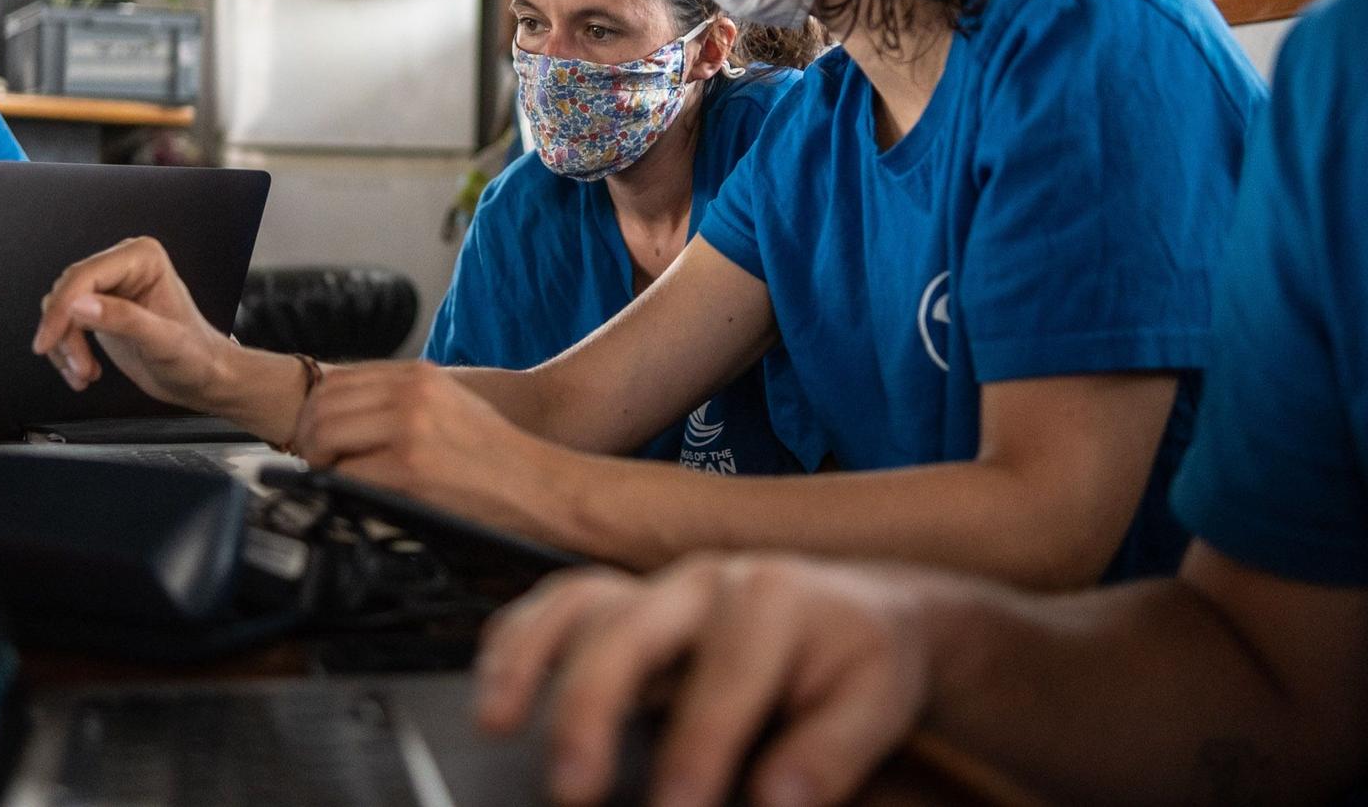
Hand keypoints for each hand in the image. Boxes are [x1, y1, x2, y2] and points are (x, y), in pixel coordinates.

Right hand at [33, 236, 234, 413]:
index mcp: (143, 258)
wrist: (203, 378)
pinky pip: (64, 324)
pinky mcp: (100, 310)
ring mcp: (110, 287)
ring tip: (84, 373)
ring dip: (64, 346)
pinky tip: (83, 371)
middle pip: (68, 292)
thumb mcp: (163, 341)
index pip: (85, 276)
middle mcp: (124, 266)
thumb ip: (123, 320)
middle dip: (65, 333)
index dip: (61, 309)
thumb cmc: (197, 357)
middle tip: (77, 366)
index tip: (49, 340)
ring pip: (61, 310)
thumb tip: (81, 306)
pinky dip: (66, 351)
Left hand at [292, 360, 556, 531]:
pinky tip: (354, 497)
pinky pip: (346, 475)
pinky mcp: (409, 469)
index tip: (319, 435)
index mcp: (420, 375)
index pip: (339, 378)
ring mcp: (409, 429)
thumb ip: (404, 400)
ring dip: (318, 461)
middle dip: (309, 436)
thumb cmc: (497, 456)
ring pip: (325, 434)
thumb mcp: (451, 404)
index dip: (317, 409)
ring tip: (331, 479)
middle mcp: (412, 393)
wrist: (540, 486)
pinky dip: (339, 489)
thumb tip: (350, 415)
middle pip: (323, 403)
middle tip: (317, 462)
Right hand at [475, 555, 937, 806]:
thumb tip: (775, 799)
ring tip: (496, 723)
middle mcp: (707, 583)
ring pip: (580, 602)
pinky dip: (518, 638)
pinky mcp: (630, 600)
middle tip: (571, 785)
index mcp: (774, 601)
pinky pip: (559, 602)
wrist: (860, 608)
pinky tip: (493, 687)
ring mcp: (660, 587)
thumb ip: (827, 754)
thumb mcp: (874, 703)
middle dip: (592, 704)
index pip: (724, 679)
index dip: (696, 749)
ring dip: (530, 659)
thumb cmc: (860, 662)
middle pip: (630, 627)